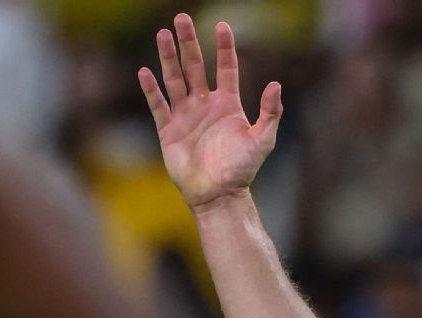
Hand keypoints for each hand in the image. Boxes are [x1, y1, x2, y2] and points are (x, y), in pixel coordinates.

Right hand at [138, 14, 281, 211]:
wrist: (218, 195)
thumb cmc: (242, 171)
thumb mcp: (262, 141)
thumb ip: (270, 114)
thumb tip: (276, 85)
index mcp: (227, 104)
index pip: (225, 68)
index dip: (224, 47)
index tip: (222, 25)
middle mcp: (204, 105)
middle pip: (195, 66)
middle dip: (188, 42)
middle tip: (181, 18)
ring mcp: (185, 116)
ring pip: (174, 79)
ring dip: (168, 58)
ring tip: (163, 34)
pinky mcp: (168, 130)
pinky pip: (158, 105)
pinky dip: (151, 89)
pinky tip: (145, 71)